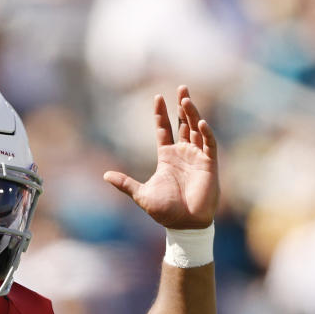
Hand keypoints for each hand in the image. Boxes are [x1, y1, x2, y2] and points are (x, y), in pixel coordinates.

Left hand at [103, 86, 218, 228]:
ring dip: (192, 114)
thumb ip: (125, 184)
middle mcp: (183, 154)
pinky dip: (205, 133)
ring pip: (196, 129)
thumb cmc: (165, 211)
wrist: (184, 225)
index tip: (158, 97)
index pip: (164, 130)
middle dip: (182, 106)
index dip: (161, 114)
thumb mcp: (141, 195)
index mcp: (167, 157)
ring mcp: (197, 157)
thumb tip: (105, 176)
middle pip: (183, 124)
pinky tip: (199, 122)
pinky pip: (209, 144)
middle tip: (181, 88)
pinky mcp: (209, 164)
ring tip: (186, 99)